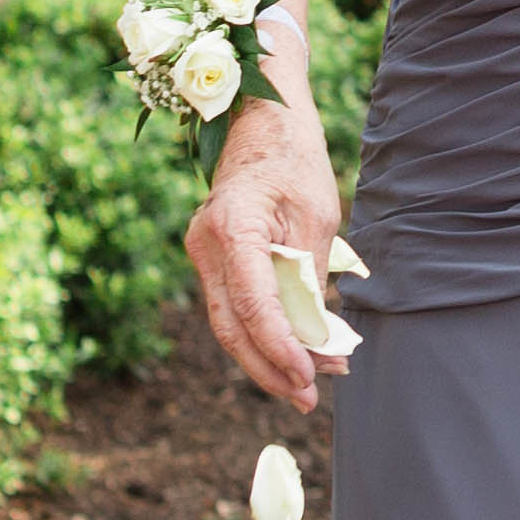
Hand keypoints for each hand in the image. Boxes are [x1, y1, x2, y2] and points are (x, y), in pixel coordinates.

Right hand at [187, 91, 344, 412]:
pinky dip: (262, 331)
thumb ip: (309, 279)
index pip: (253, 306)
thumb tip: (315, 341)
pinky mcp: (213, 259)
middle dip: (269, 368)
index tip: (310, 377)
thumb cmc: (295, 161)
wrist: (262, 120)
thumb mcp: (317, 217)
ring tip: (308, 385)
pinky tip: (294, 351)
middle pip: (232, 327)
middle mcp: (205, 246)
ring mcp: (203, 254)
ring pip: (229, 323)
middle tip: (308, 398)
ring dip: (266, 356)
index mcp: (230, 229)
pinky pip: (235, 306)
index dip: (280, 348)